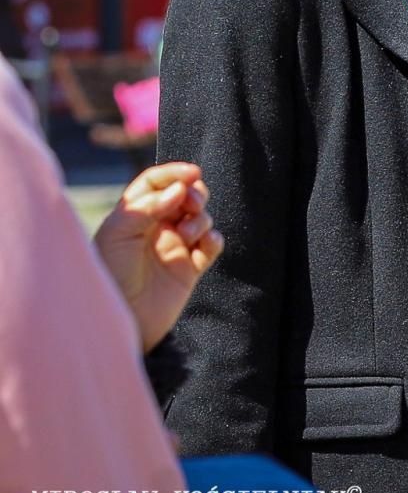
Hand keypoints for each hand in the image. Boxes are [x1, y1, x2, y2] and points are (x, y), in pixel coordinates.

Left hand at [93, 161, 221, 350]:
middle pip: (184, 196)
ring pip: (201, 218)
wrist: (121, 318)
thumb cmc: (109, 274)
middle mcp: (155, 228)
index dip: (174, 173)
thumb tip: (180, 189)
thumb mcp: (117, 233)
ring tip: (186, 235)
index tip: (191, 173)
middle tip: (192, 203)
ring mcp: (174, 247)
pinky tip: (206, 243)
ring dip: (200, 219)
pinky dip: (213, 240)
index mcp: (134, 216)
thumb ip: (148, 207)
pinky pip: (211, 246)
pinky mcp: (190, 269)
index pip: (156, 183)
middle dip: (194, 193)